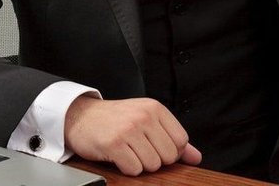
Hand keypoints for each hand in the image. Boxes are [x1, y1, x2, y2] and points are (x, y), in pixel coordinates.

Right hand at [64, 96, 201, 175]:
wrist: (82, 116)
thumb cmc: (116, 119)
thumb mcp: (146, 120)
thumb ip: (173, 137)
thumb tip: (196, 157)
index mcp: (155, 108)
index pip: (181, 141)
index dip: (170, 150)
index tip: (155, 146)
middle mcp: (144, 116)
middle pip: (168, 156)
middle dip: (155, 159)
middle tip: (138, 148)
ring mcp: (129, 129)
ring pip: (152, 165)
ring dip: (140, 164)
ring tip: (128, 150)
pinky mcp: (114, 144)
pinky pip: (134, 170)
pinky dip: (127, 168)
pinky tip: (119, 156)